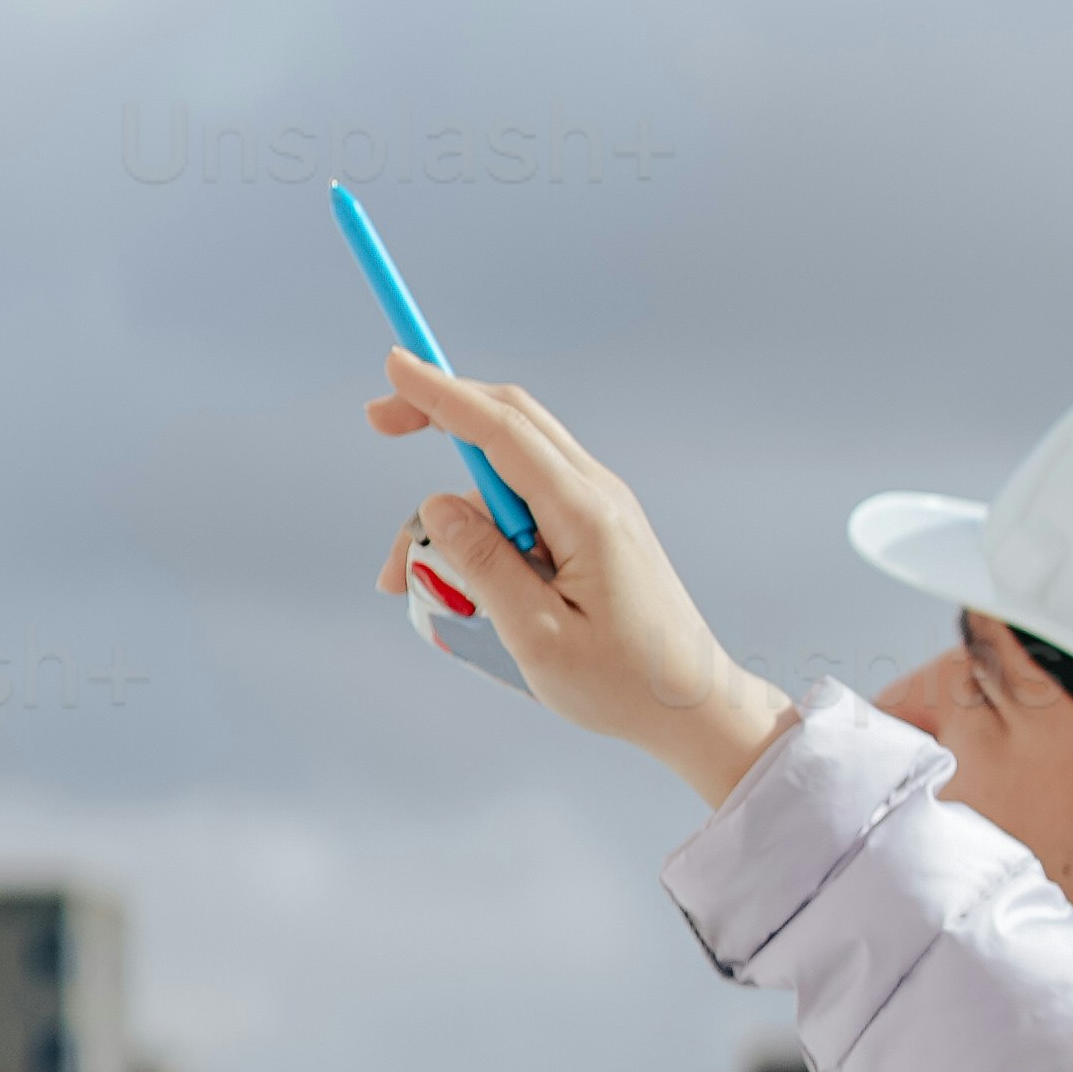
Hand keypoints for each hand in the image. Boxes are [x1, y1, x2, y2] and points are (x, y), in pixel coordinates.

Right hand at [373, 363, 792, 810]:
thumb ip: (483, 565)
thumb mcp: (537, 637)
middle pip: (508, 420)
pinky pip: (526, 500)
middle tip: (377, 423)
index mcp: (583, 513)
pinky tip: (460, 576)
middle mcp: (595, 493)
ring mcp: (598, 507)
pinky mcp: (595, 528)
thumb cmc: (624, 683)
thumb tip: (437, 504)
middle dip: (440, 411)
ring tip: (409, 579)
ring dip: (453, 504)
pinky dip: (483, 522)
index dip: (441, 394)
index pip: (501, 430)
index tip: (393, 365)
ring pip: (508, 468)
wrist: (695, 706)